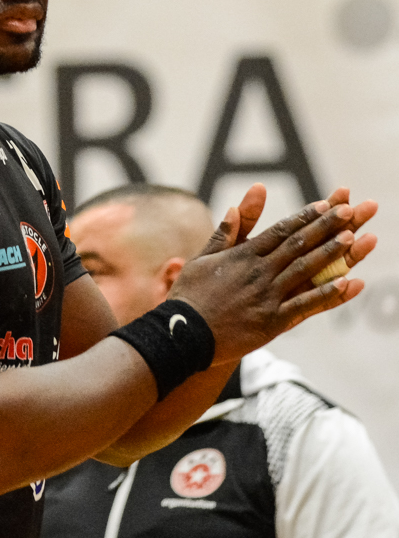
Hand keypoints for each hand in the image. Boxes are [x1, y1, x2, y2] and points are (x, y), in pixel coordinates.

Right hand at [169, 188, 376, 362]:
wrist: (183, 334)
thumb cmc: (189, 296)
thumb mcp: (202, 258)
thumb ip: (224, 234)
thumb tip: (233, 207)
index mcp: (243, 256)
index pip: (281, 231)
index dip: (305, 217)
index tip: (326, 203)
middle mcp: (258, 272)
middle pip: (298, 245)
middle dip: (326, 227)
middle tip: (350, 211)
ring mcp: (267, 297)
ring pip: (305, 270)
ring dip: (331, 253)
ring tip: (354, 238)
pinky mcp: (271, 322)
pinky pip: (304, 305)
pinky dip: (327, 294)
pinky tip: (348, 283)